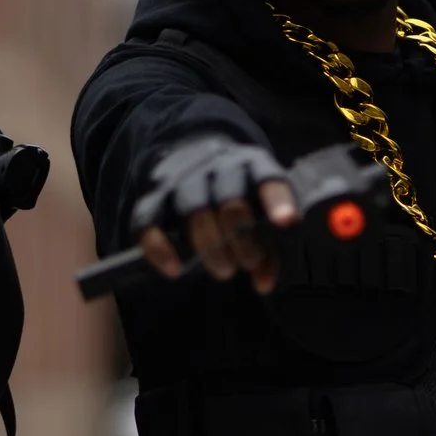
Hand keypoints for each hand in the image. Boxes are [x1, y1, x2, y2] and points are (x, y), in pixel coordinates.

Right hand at [129, 135, 298, 292]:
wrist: (192, 151)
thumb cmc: (238, 191)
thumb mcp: (261, 209)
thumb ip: (269, 246)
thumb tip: (264, 284)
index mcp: (253, 165)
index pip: (268, 179)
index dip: (277, 200)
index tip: (286, 222)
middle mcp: (218, 166)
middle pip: (229, 197)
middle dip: (241, 234)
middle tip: (248, 263)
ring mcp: (183, 177)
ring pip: (192, 207)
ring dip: (209, 243)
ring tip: (225, 272)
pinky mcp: (154, 193)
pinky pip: (149, 218)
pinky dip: (159, 246)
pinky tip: (173, 270)